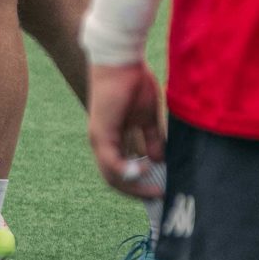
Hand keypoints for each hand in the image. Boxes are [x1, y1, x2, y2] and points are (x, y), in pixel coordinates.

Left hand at [85, 61, 165, 197]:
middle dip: (137, 191)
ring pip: (111, 175)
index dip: (138, 183)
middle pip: (115, 179)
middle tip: (158, 197)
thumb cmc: (134, 83)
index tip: (158, 190)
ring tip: (155, 190)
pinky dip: (127, 172)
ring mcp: (99, 138)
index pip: (121, 170)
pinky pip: (111, 161)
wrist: (123, 62)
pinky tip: (144, 172)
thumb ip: (152, 138)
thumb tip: (159, 159)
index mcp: (113, 138)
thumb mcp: (148, 117)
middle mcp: (102, 142)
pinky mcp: (101, 132)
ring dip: (134, 186)